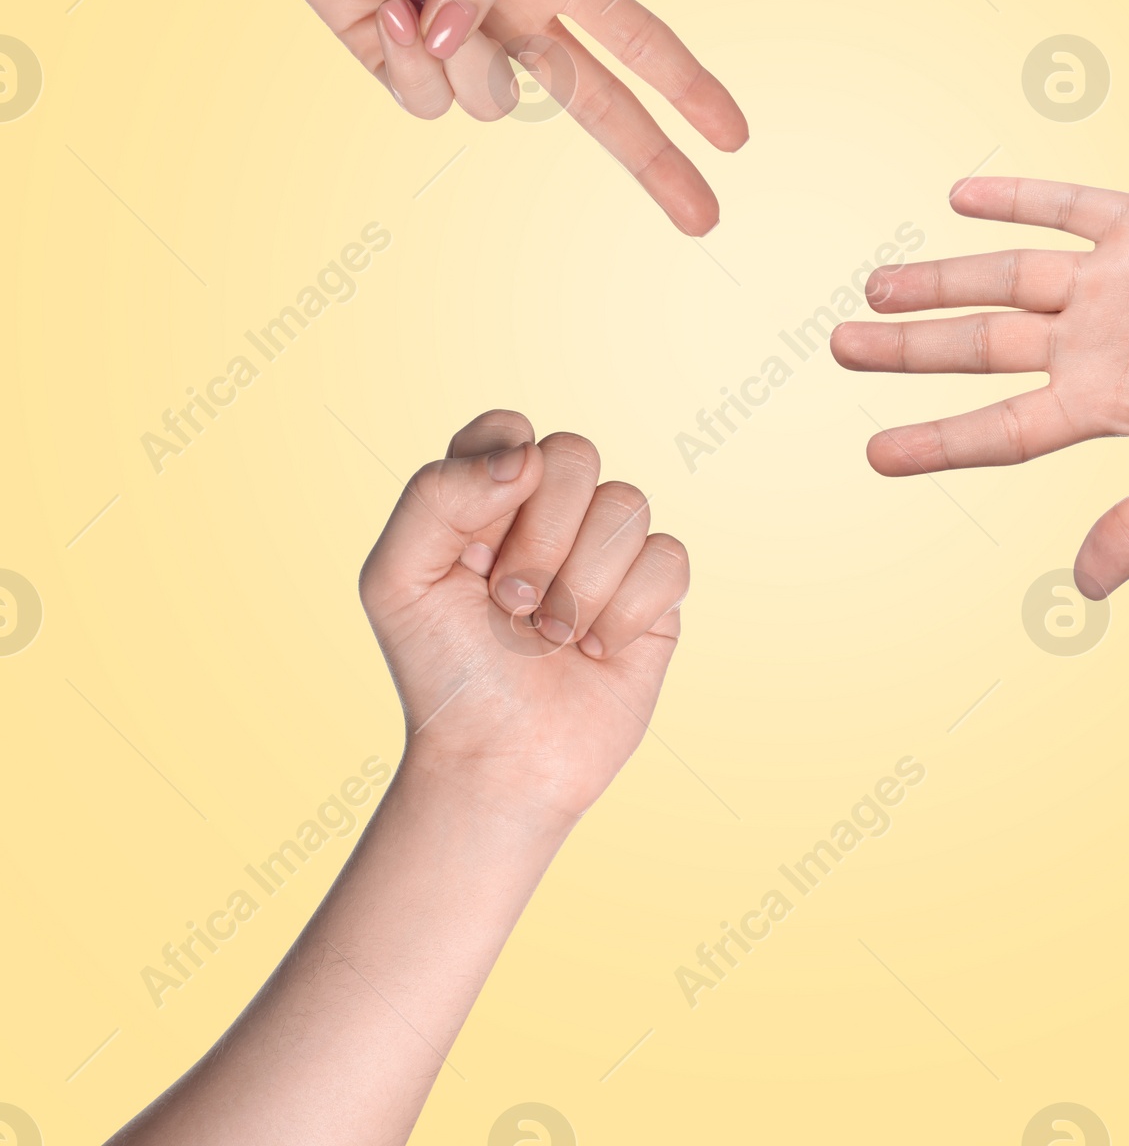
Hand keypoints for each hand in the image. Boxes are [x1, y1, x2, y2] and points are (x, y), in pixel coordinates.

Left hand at [236, 0, 746, 233]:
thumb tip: (457, 45)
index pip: (639, 41)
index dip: (690, 89)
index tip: (735, 136)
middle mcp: (517, 17)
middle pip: (604, 110)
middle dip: (657, 164)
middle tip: (704, 220)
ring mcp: (460, 46)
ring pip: (491, 102)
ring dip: (456, 48)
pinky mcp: (396, 64)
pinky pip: (423, 96)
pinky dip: (402, 54)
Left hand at [358, 410, 687, 819]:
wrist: (499, 763)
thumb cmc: (443, 674)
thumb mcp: (397, 580)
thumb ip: (435, 495)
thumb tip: (525, 458)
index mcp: (486, 499)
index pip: (509, 428)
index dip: (500, 470)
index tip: (476, 540)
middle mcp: (551, 514)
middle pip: (576, 455)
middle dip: (541, 538)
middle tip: (510, 604)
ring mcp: (606, 552)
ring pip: (628, 504)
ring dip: (581, 585)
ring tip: (551, 636)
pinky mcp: (654, 595)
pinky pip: (668, 558)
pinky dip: (626, 612)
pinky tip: (596, 650)